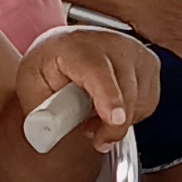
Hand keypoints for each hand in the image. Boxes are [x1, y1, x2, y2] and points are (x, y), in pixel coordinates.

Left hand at [10, 25, 156, 139]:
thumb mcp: (31, 89)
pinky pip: (150, 101)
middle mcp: (110, 42)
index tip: (115, 120)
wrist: (63, 49)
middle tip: (96, 139)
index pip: (98, 70)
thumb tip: (52, 133)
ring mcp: (134, 50)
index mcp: (74, 46)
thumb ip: (43, 113)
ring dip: (122, 121)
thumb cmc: (48, 67)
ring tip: (97, 118)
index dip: (109, 96)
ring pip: (141, 99)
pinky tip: (113, 110)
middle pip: (126, 89)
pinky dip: (134, 114)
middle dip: (114, 126)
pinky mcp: (149, 63)